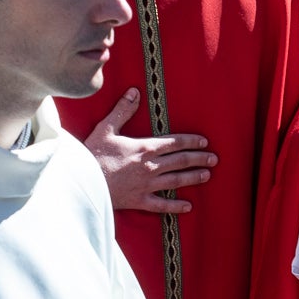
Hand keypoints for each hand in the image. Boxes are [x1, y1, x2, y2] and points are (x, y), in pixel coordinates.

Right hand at [83, 88, 216, 213]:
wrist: (85, 181)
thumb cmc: (94, 154)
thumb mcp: (106, 128)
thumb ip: (123, 110)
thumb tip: (135, 92)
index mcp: (145, 148)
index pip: (174, 143)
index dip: (191, 141)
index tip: (204, 142)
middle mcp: (151, 166)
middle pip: (180, 161)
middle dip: (199, 158)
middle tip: (214, 159)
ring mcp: (147, 185)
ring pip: (177, 181)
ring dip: (193, 177)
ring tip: (207, 175)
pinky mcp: (140, 200)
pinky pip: (163, 205)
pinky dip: (176, 206)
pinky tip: (188, 206)